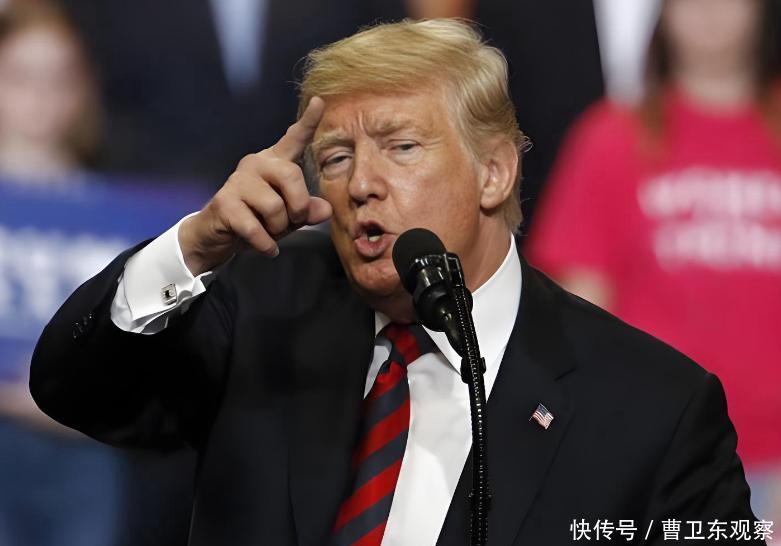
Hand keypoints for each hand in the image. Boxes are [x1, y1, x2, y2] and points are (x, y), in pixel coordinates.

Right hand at [179, 97, 331, 274]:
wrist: (218, 236)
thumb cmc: (259, 221)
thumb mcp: (289, 217)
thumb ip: (308, 210)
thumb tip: (325, 209)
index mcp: (274, 163)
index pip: (294, 139)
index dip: (308, 122)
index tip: (321, 102)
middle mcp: (255, 164)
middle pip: (292, 177)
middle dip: (298, 207)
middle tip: (292, 222)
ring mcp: (238, 182)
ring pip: (275, 207)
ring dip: (279, 230)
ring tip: (270, 232)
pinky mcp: (225, 203)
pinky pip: (257, 228)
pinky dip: (266, 244)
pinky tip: (267, 248)